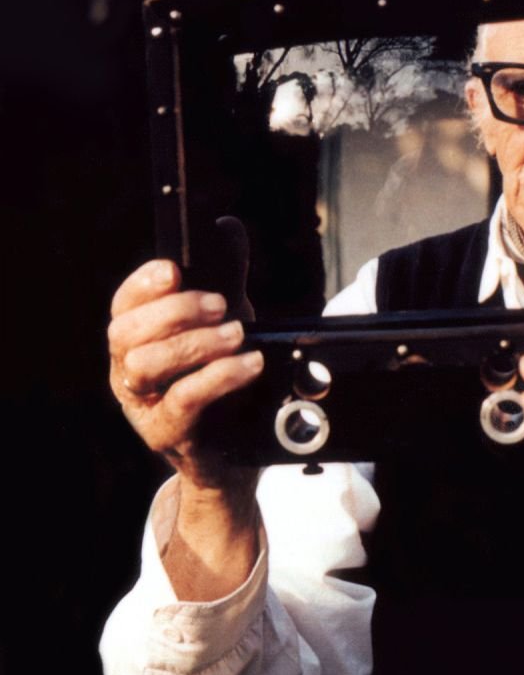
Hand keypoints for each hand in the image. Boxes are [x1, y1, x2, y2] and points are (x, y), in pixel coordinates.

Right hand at [107, 218, 260, 492]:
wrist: (235, 446)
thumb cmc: (220, 375)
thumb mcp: (225, 320)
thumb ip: (225, 277)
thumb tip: (225, 228)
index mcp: (137, 337)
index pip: (123, 304)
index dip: (143, 284)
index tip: (174, 269)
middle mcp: (128, 369)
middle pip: (126, 332)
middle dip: (173, 311)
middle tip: (219, 304)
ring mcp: (142, 404)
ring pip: (145, 365)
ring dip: (195, 343)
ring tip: (237, 335)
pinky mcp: (167, 433)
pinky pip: (183, 400)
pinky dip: (218, 377)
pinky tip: (249, 364)